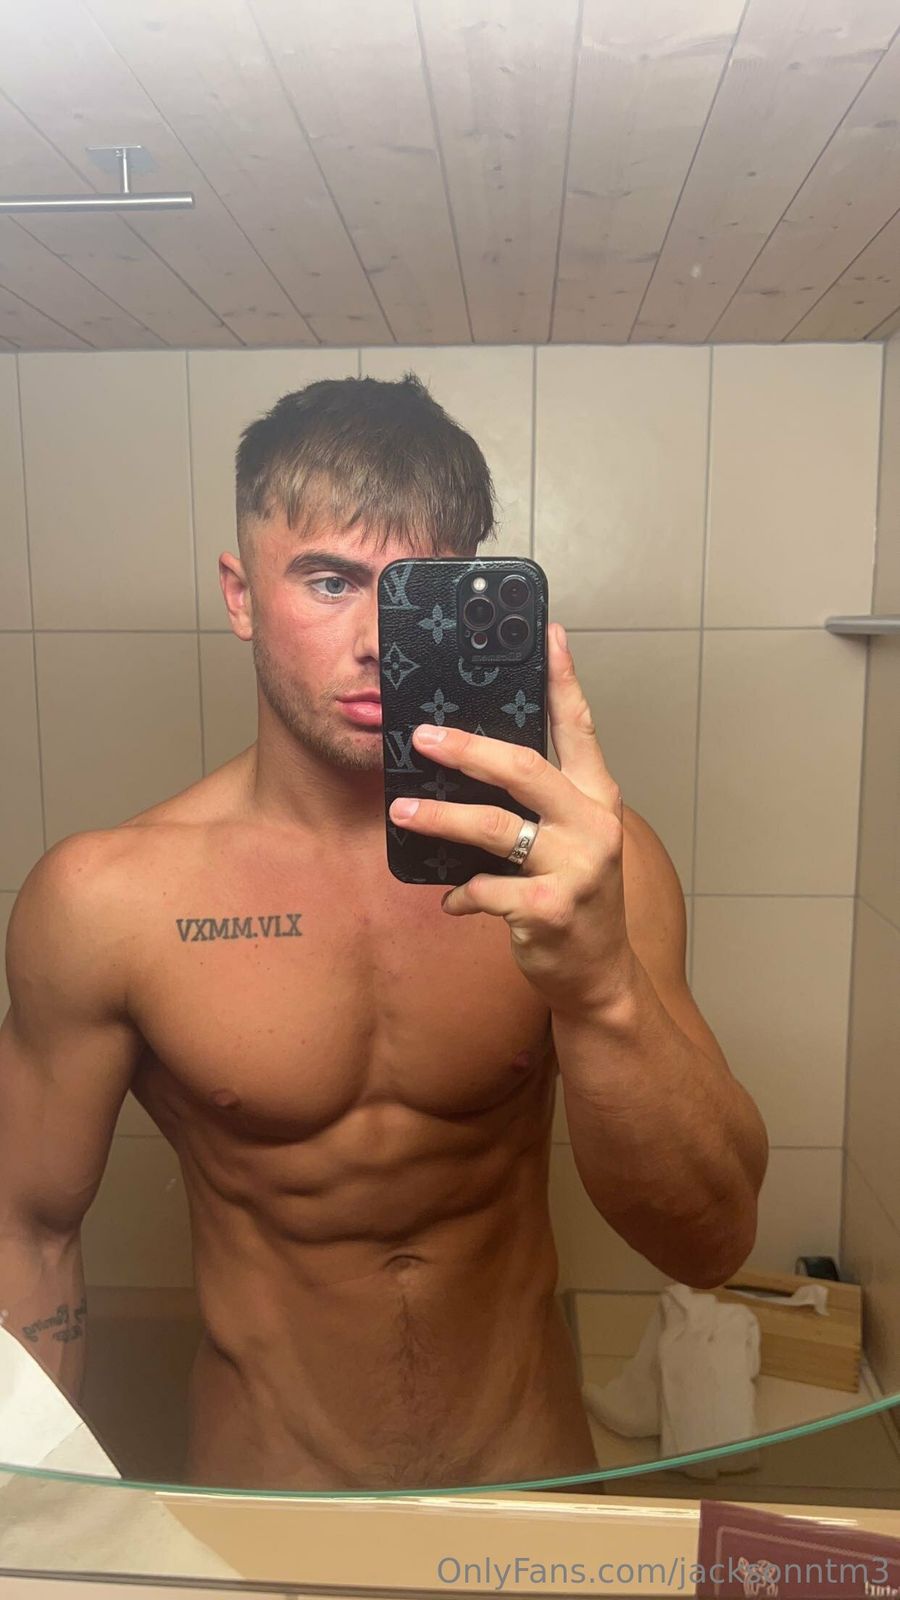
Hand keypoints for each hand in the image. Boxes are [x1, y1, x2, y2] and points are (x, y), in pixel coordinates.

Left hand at [388, 622, 638, 1016]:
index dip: (563, 679)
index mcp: (597, 797)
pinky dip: (460, 893)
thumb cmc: (577, 897)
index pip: (580, 728)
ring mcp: (576, 868)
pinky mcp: (549, 909)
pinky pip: (485, 889)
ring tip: (402, 812)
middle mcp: (592, 824)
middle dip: (465, 748)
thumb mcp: (574, 839)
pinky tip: (450, 898)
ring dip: (440, 819)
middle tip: (420, 738)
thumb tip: (472, 760)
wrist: (600, 975)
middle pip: (523, 768)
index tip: (546, 633)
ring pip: (493, 828)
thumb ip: (540, 802)